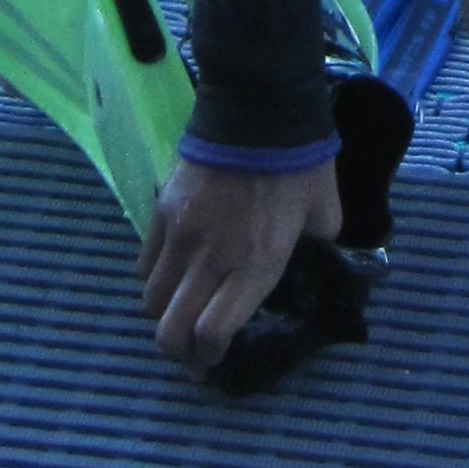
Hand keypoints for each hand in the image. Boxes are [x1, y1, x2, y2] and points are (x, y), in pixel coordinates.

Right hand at [137, 153, 344, 371]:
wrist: (259, 107)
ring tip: (179, 315)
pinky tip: (170, 276)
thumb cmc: (300, 163)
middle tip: (192, 356)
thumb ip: (318, 247)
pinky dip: (154, 279)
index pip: (214, 331)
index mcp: (257, 262)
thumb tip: (315, 263)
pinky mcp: (161, 211)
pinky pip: (144, 263)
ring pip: (152, 300)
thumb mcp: (325, 213)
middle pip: (172, 329)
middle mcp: (212, 257)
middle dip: (180, 353)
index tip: (217, 360)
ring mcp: (180, 234)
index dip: (211, 355)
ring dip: (163, 316)